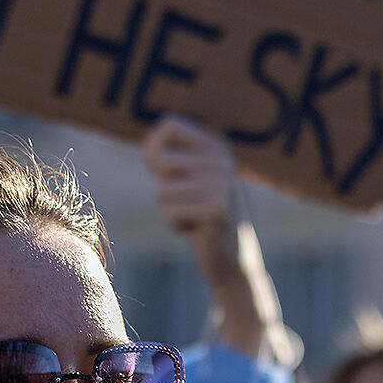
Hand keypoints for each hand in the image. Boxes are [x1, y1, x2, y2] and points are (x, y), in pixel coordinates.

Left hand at [140, 114, 242, 270]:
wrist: (231, 258)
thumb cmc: (196, 216)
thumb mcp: (178, 180)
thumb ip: (161, 157)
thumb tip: (152, 144)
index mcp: (215, 144)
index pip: (169, 124)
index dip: (154, 150)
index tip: (167, 174)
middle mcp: (223, 157)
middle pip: (161, 160)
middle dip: (163, 188)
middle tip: (188, 202)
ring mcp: (223, 181)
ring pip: (161, 191)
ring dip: (169, 209)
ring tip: (193, 216)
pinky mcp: (218, 208)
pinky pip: (171, 213)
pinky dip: (176, 225)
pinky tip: (198, 229)